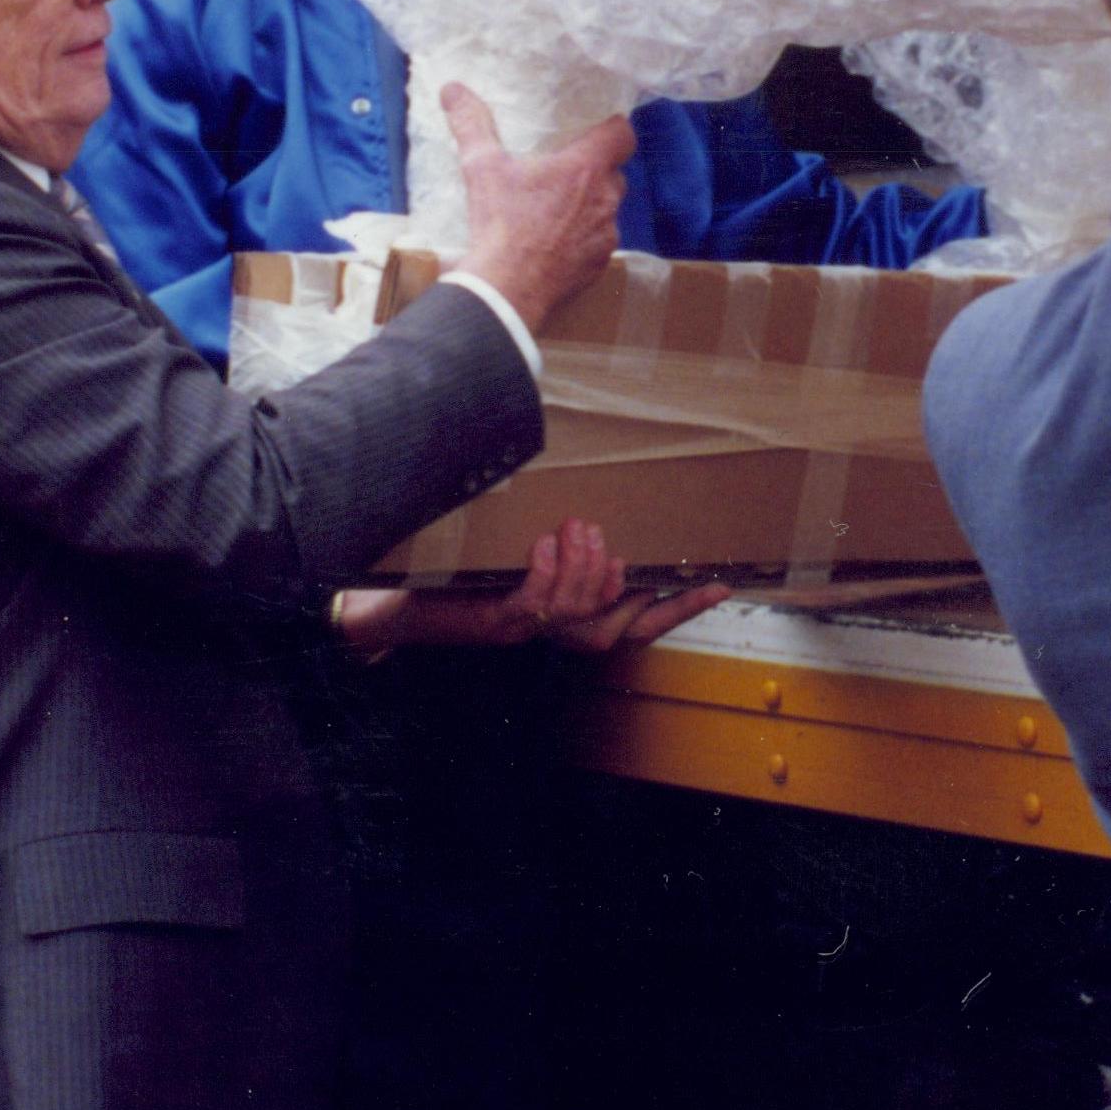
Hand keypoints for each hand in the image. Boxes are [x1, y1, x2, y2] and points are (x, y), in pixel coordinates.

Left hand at [327, 521, 733, 654]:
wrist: (388, 601)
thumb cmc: (451, 569)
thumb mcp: (511, 541)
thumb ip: (551, 524)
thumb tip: (588, 477)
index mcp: (565, 614)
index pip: (639, 620)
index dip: (682, 606)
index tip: (722, 582)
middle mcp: (552, 632)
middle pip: (621, 628)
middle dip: (635, 592)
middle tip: (622, 545)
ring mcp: (526, 631)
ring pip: (581, 613)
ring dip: (585, 569)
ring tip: (578, 527)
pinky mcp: (495, 623)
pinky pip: (535, 605)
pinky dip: (545, 574)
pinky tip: (543, 544)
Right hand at [445, 83, 632, 328]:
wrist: (506, 290)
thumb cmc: (499, 224)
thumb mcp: (481, 167)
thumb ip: (471, 123)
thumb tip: (453, 89)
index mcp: (585, 168)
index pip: (622, 134)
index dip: (611, 128)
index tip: (592, 130)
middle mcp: (605, 199)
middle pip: (613, 172)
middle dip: (594, 170)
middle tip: (562, 171)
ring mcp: (606, 235)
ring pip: (608, 209)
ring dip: (588, 205)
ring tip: (555, 209)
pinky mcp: (599, 266)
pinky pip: (599, 243)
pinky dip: (582, 239)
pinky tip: (554, 243)